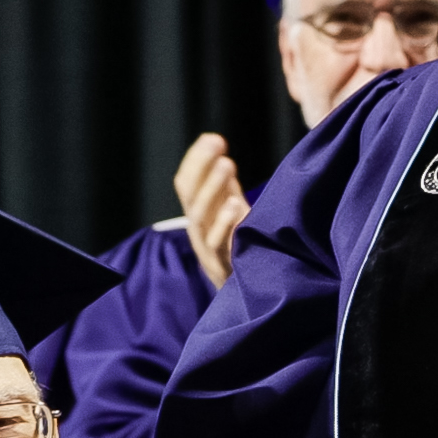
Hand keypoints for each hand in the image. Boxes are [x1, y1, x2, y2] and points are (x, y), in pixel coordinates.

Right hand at [172, 133, 250, 288]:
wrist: (250, 299)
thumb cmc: (241, 248)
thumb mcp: (231, 212)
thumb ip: (225, 186)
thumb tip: (216, 142)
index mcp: (198, 215)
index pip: (186, 184)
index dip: (196, 161)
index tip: (212, 139)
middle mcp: (198, 231)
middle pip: (190, 196)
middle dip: (202, 167)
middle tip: (217, 144)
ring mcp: (208, 250)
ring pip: (201, 218)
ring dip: (212, 189)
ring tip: (227, 165)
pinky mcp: (224, 267)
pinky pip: (220, 245)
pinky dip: (226, 224)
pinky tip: (237, 206)